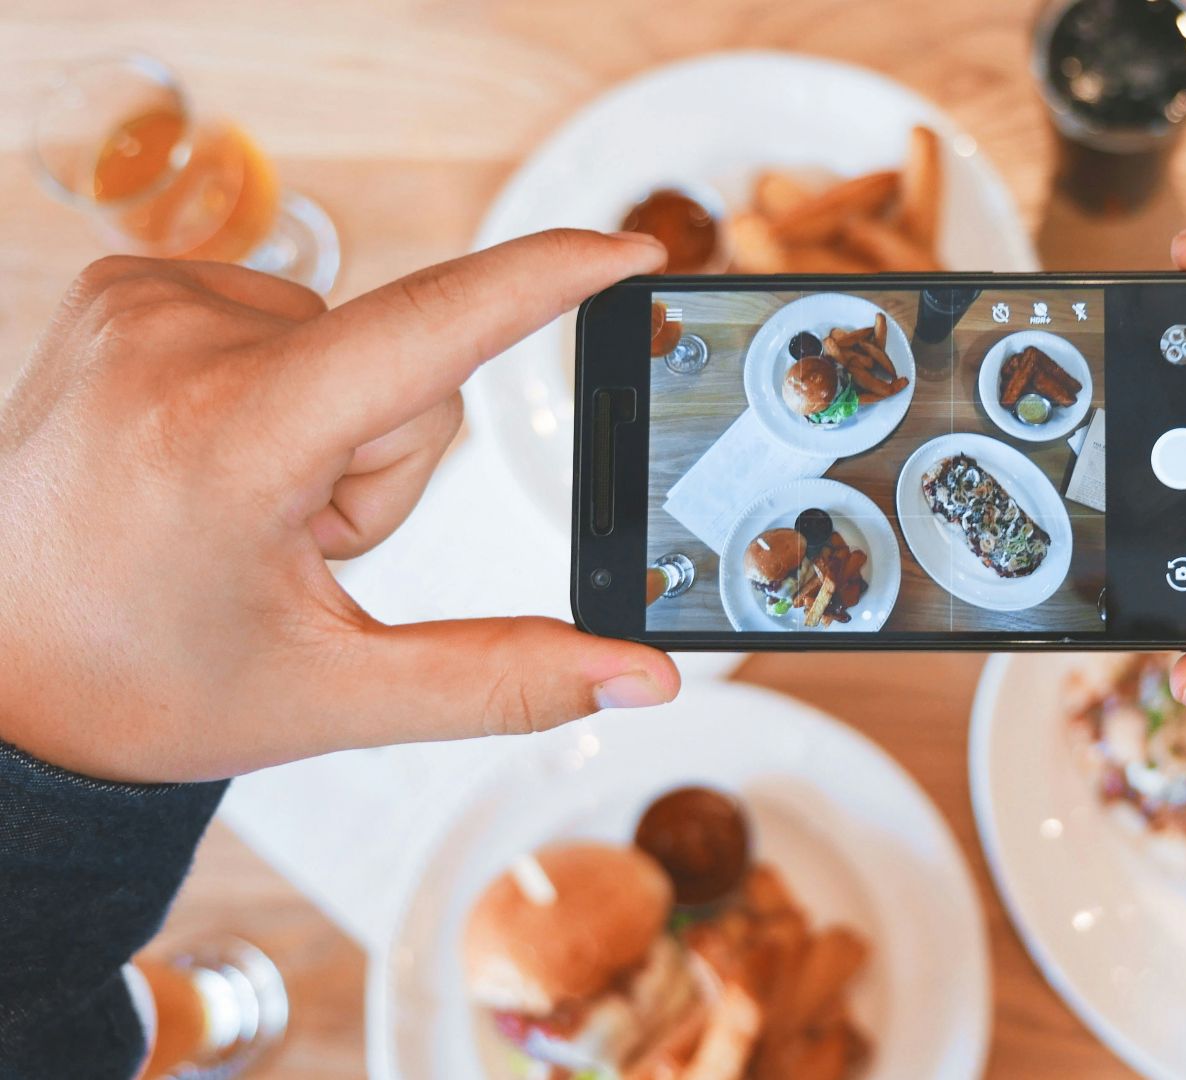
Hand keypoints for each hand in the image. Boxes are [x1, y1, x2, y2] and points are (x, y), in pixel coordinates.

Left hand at [0, 231, 680, 782]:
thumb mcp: (333, 696)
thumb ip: (506, 680)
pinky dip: (283, 392)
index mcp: (228, 441)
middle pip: (407, 371)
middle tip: (295, 545)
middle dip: (388, 464)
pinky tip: (214, 459)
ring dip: (335, 431)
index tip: (631, 250)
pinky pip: (287, 319)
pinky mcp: (127, 286)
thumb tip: (642, 678)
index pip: (430, 331)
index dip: (546, 282)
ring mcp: (140, 302)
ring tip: (243, 508)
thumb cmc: (141, 685)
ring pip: (353, 345)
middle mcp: (174, 342)